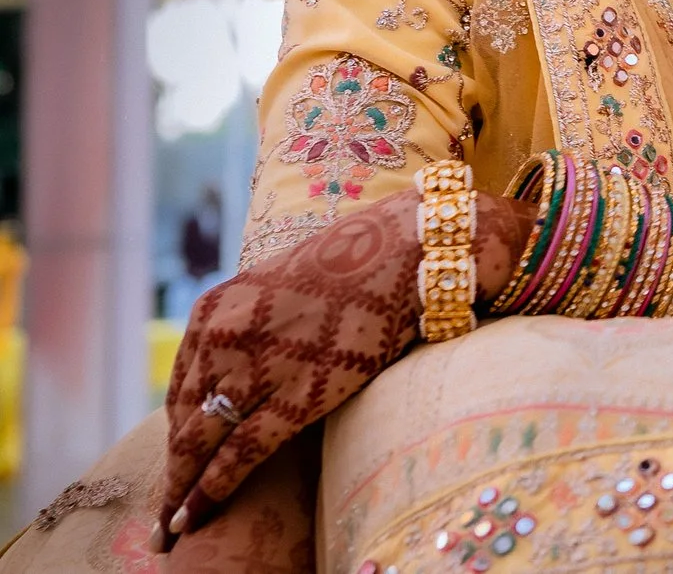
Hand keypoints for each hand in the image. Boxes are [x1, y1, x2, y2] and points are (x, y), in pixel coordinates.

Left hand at [157, 189, 528, 543]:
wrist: (403, 251)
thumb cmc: (353, 266)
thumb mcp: (280, 288)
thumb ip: (251, 327)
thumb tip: (243, 372)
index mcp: (213, 310)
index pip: (181, 388)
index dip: (177, 432)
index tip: (178, 462)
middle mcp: (221, 338)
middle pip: (182, 420)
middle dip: (172, 470)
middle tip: (163, 511)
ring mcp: (255, 366)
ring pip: (198, 443)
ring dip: (181, 489)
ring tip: (173, 526)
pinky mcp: (295, 394)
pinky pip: (238, 454)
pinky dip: (209, 491)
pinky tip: (194, 517)